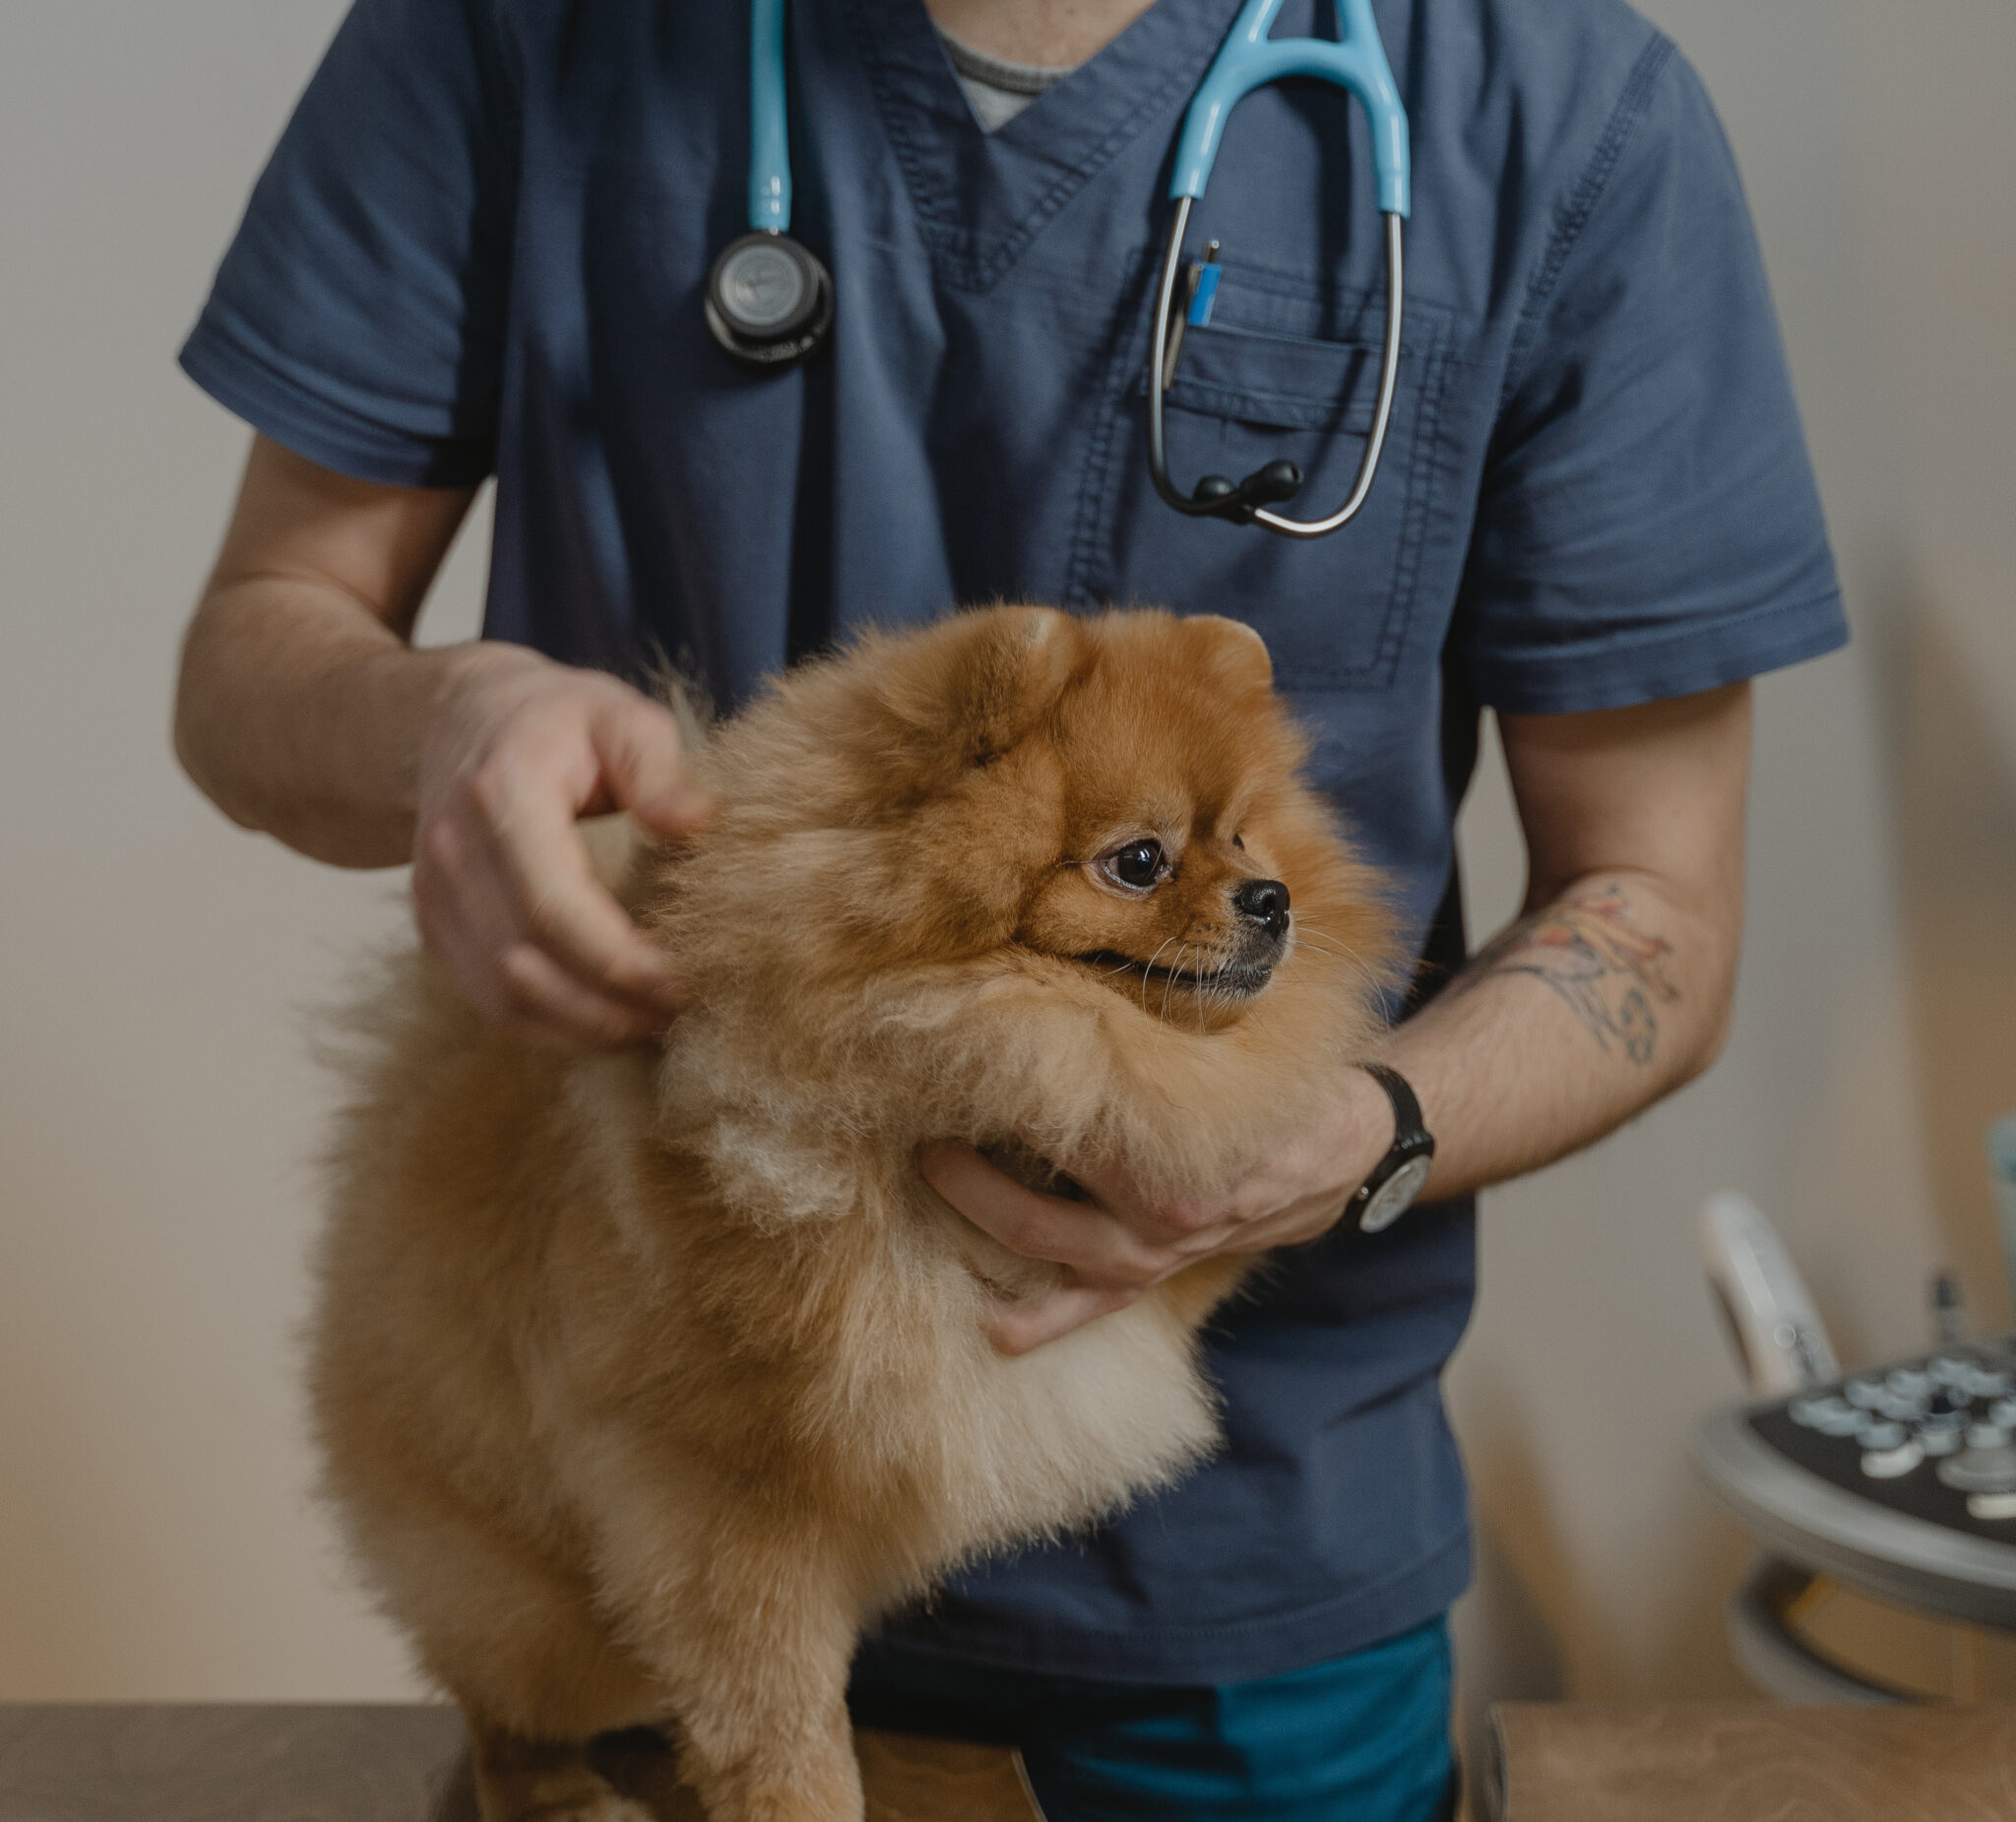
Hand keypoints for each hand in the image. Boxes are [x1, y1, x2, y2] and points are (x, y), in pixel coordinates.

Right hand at [411, 645, 711, 1049]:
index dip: (619, 963)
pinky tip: (608, 1021)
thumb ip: (658, 768)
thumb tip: (695, 822)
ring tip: (651, 1026)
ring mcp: (434, 895)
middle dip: (607, 1010)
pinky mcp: (436, 927)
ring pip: (501, 998)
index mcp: (502, 793)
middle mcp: (453, 851)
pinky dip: (551, 1026)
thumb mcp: (620, 716)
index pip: (552, 907)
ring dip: (581, 1029)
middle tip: (679, 1015)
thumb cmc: (556, 719)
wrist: (459, 717)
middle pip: (524, 968)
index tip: (683, 984)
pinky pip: (488, 1000)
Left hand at [921, 1068, 1396, 1354]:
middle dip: (964, 1176)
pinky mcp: (1155, 1277)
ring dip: (981, 1231)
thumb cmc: (1277, 1086)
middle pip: (1030, 1211)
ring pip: (1045, 1258)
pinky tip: (987, 1325)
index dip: (999, 1095)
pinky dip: (1036, 1321)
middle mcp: (1155, 1222)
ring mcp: (1152, 1258)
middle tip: (922, 1132)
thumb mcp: (1227, 1048)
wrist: (1346, 1149)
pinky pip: (1086, 1309)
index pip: (1060, 1131)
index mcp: (1169, 1163)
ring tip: (930, 1188)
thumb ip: (1155, 1030)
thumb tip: (1061, 983)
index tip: (951, 1058)